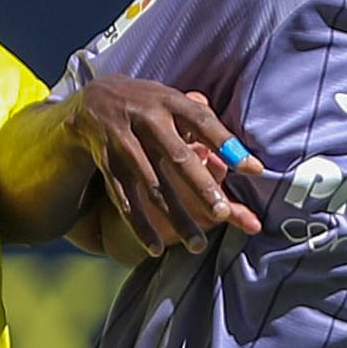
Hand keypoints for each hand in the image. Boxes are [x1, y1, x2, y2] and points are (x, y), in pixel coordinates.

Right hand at [75, 75, 261, 250]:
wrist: (93, 101)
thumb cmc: (149, 105)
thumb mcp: (173, 100)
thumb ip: (204, 121)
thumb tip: (241, 157)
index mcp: (169, 101)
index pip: (203, 121)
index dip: (227, 145)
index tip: (253, 169)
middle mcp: (146, 120)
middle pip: (177, 157)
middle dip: (201, 187)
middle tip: (223, 213)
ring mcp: (124, 143)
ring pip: (152, 186)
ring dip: (175, 216)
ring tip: (197, 244)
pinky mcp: (107, 164)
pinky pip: (124, 199)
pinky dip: (139, 225)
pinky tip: (156, 247)